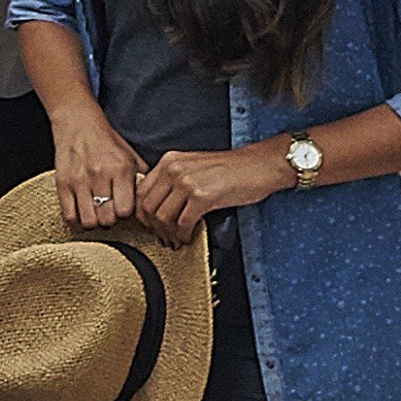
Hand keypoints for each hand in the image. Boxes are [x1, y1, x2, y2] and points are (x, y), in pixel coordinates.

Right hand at [45, 116, 154, 235]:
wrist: (77, 122)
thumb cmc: (107, 142)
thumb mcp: (131, 156)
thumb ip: (142, 179)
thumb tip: (152, 203)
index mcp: (121, 168)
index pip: (126, 210)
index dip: (127, 215)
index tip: (124, 209)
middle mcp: (100, 174)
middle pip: (107, 219)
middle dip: (110, 221)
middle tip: (110, 213)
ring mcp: (79, 180)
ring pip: (88, 221)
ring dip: (94, 222)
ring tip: (95, 214)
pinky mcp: (62, 183)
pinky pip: (69, 216)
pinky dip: (77, 220)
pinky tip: (81, 213)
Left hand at [135, 145, 288, 234]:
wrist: (259, 165)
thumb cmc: (230, 170)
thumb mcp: (193, 167)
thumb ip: (173, 181)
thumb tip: (157, 208)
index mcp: (169, 161)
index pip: (141, 191)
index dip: (142, 214)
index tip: (151, 226)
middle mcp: (174, 169)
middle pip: (148, 206)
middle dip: (154, 228)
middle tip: (164, 237)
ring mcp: (187, 182)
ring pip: (163, 217)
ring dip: (168, 234)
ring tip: (176, 240)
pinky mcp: (203, 196)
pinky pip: (183, 223)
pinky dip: (183, 235)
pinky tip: (188, 237)